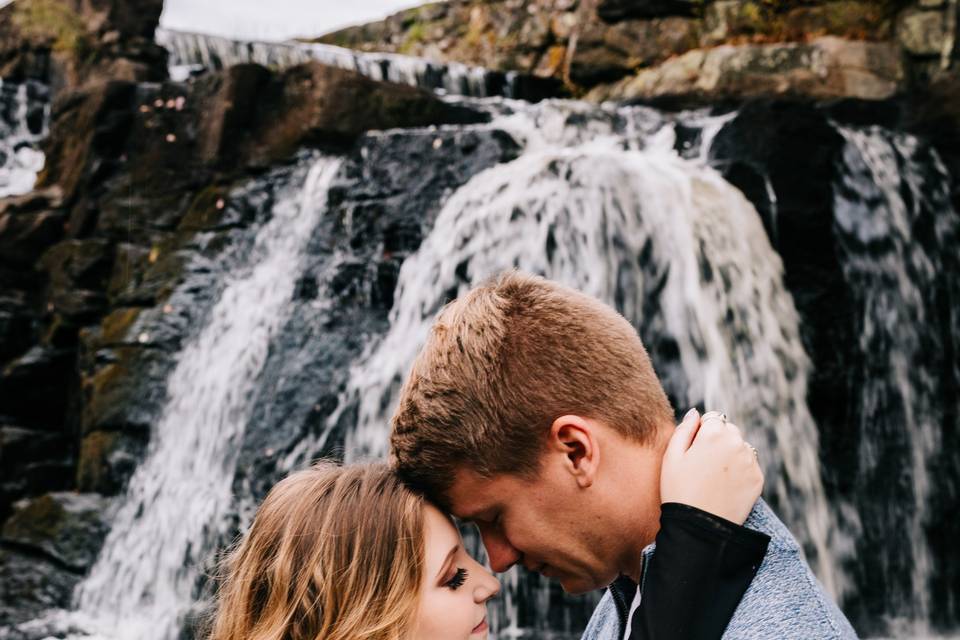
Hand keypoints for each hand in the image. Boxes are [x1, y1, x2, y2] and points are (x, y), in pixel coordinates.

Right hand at [660, 408, 763, 524]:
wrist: (699, 527)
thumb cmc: (679, 490)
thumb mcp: (671, 456)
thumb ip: (684, 429)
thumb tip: (695, 413)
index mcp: (713, 433)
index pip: (712, 418)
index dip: (701, 433)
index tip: (693, 451)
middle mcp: (736, 443)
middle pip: (729, 430)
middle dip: (718, 440)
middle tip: (703, 464)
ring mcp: (749, 461)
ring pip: (741, 447)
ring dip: (731, 454)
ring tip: (714, 476)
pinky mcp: (757, 478)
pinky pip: (749, 465)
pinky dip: (740, 470)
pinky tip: (725, 485)